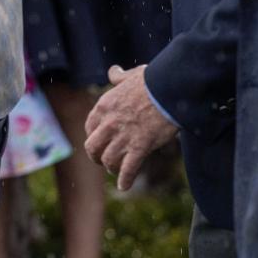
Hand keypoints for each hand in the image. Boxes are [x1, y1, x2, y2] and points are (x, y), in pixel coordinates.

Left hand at [84, 64, 177, 189]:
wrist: (168, 90)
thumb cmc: (152, 81)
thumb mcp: (130, 75)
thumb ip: (119, 76)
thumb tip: (113, 71)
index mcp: (104, 105)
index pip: (90, 127)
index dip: (93, 136)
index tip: (100, 141)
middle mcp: (109, 123)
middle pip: (93, 147)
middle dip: (96, 156)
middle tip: (102, 160)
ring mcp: (123, 137)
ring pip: (108, 160)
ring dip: (111, 168)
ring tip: (116, 172)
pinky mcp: (139, 147)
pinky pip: (127, 169)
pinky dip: (125, 180)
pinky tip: (125, 186)